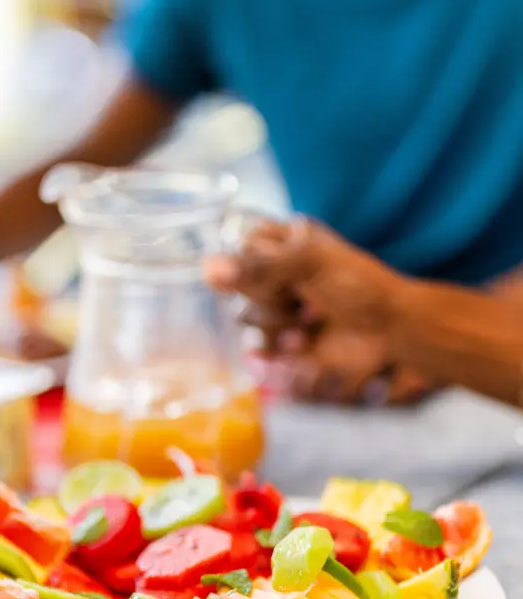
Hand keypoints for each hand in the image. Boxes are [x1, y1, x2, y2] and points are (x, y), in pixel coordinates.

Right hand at [209, 218, 403, 333]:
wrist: (392, 333)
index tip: (285, 276)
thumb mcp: (309, 265)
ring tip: (310, 326)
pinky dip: (276, 353)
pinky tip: (300, 347)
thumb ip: (257, 266)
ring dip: (278, 327)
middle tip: (304, 301)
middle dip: (271, 301)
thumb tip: (207, 269)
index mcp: (283, 245)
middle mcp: (276, 276)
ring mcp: (278, 311)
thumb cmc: (360, 287)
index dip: (255, 267)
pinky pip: (258, 351)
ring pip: (247, 321)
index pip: (240, 250)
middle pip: (239, 289)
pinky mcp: (283, 345)